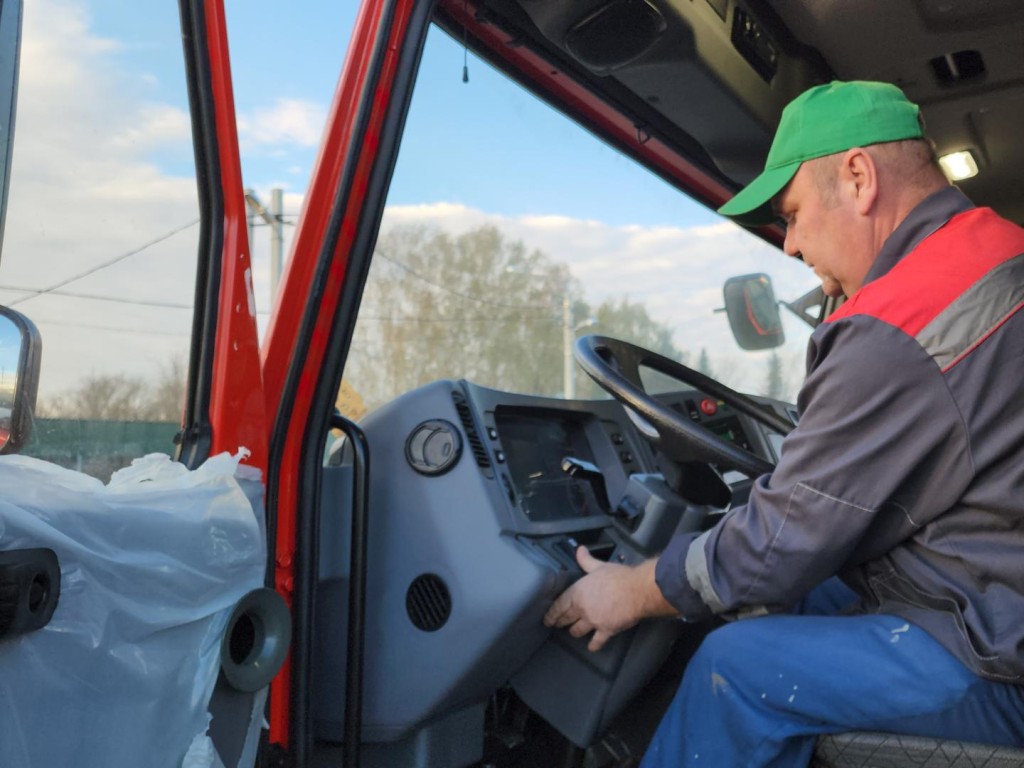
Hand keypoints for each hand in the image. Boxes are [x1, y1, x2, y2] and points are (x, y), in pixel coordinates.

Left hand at [543, 546, 663, 651]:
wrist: (636, 590)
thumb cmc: (618, 576)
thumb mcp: (599, 566)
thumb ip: (586, 560)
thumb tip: (580, 550)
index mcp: (577, 592)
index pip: (559, 605)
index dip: (552, 613)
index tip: (547, 619)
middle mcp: (582, 609)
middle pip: (566, 619)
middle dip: (560, 622)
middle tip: (556, 625)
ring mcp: (593, 621)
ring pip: (578, 631)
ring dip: (574, 632)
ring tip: (573, 632)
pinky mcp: (606, 630)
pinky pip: (597, 641)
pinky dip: (593, 646)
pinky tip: (592, 647)